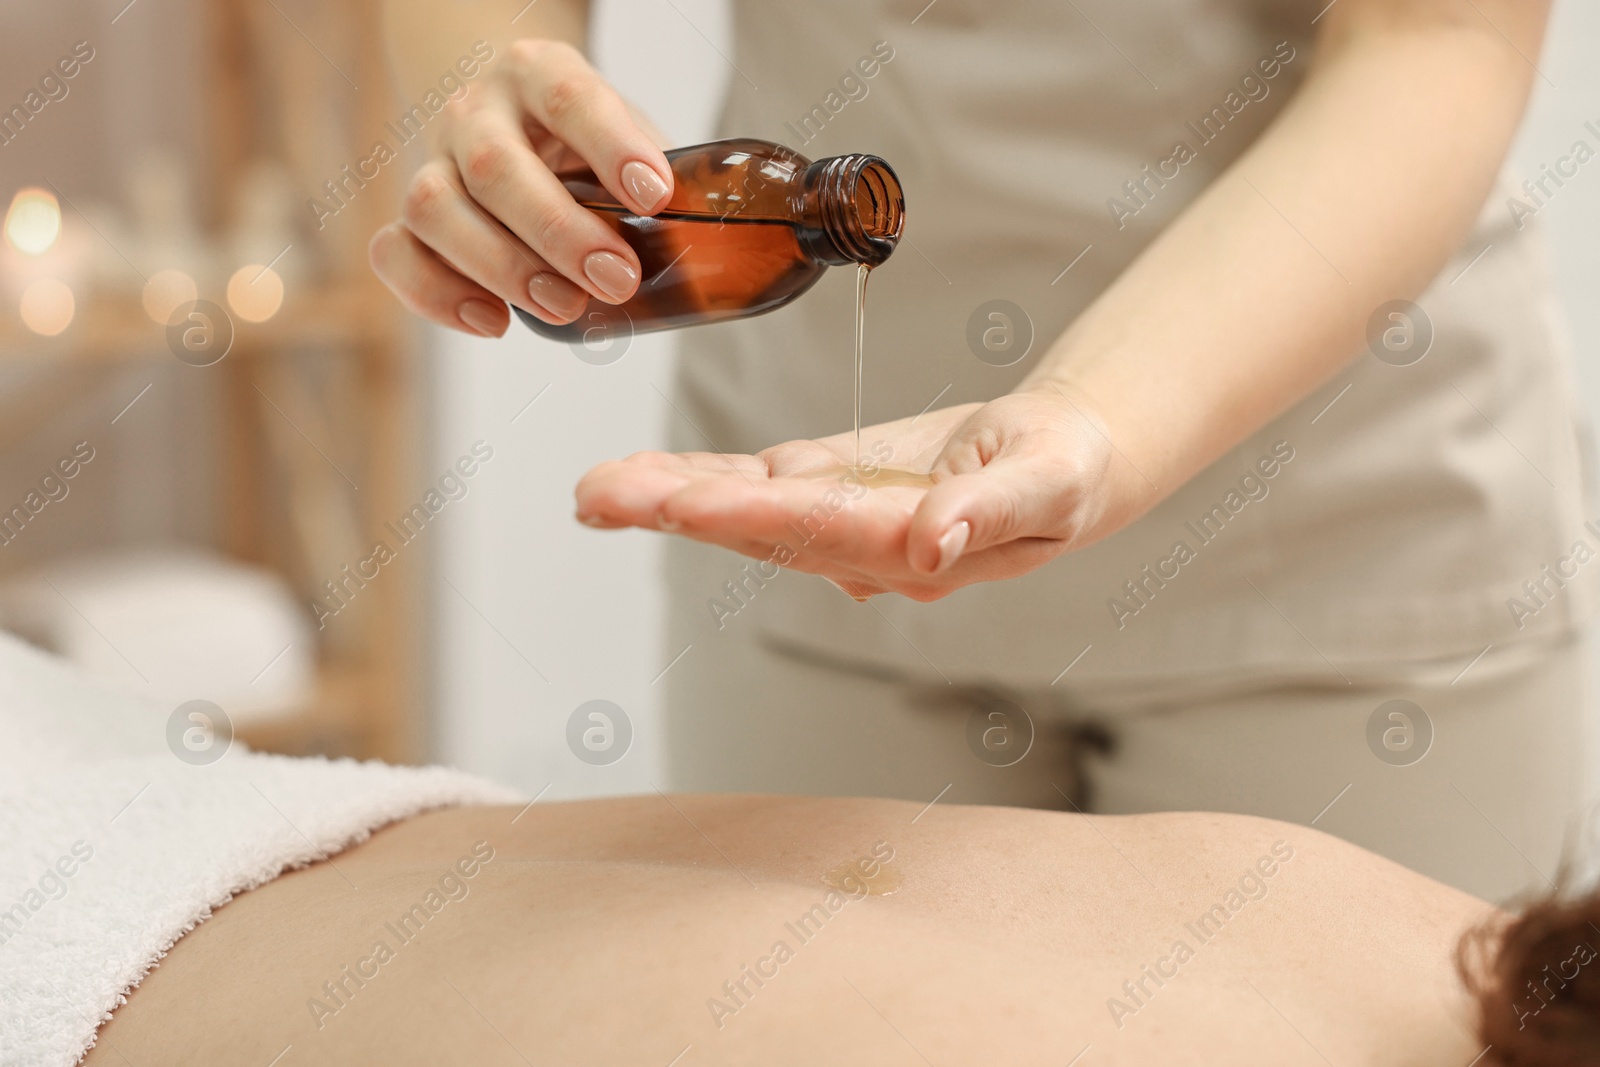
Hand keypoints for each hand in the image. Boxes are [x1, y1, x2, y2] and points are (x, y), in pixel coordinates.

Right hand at [369, 39, 673, 337]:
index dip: (611, 146)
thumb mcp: (627, 134)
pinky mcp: (407, 216)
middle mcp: (475, 110)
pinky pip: (395, 253)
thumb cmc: (582, 137)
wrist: (509, 110)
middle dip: (559, 233)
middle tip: (618, 280)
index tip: (655, 196)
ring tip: (564, 308)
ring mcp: (432, 161)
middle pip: (495, 167)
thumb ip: (663, 178)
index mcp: (537, 74)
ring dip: (502, 268)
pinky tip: (495, 322)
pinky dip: (437, 295)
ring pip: (434, 209)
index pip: (569, 98)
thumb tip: (714, 244)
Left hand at [574, 389, 1139, 600]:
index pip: (819, 531)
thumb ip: (988, 512)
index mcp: (911, 545)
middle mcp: (861, 545)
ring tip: (596, 489)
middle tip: (598, 496)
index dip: (748, 516)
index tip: (681, 503)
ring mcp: (839, 519)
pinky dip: (701, 477)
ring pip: (744, 509)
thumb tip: (930, 544)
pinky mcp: (831, 486)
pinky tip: (647, 476)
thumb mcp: (1050, 483)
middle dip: (677, 510)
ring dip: (669, 497)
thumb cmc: (1067, 471)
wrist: (1065, 461)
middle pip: (758, 529)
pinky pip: (756, 483)